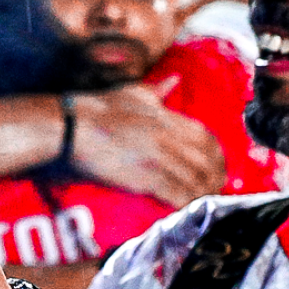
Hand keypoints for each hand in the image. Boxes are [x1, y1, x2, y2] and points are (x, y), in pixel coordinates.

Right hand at [71, 83, 224, 206]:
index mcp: (167, 118)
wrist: (71, 127)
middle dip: (214, 178)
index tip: (216, 167)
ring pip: (195, 180)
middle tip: (214, 190)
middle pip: (206, 162)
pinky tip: (185, 209)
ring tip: (202, 203)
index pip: (207, 138)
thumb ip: (156, 90)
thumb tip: (174, 79)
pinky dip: (185, 203)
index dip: (217, 156)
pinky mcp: (145, 177)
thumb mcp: (131, 92)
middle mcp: (168, 138)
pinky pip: (177, 194)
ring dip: (202, 194)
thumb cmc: (96, 108)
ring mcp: (158, 158)